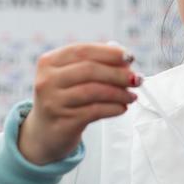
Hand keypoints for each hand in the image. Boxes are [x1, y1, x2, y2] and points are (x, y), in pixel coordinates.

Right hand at [18, 43, 139, 164]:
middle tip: (137, 79)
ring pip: (93, 91)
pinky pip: (95, 111)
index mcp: (49, 62)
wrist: (46, 133)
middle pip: (89, 70)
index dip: (109, 53)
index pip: (83, 51)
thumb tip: (126, 64)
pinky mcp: (63, 122)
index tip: (130, 57)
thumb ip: (95, 66)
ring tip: (132, 96)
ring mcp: (53, 102)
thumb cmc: (65, 99)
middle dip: (118, 74)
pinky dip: (113, 108)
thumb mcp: (72, 78)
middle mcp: (47, 80)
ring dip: (119, 93)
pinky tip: (122, 108)